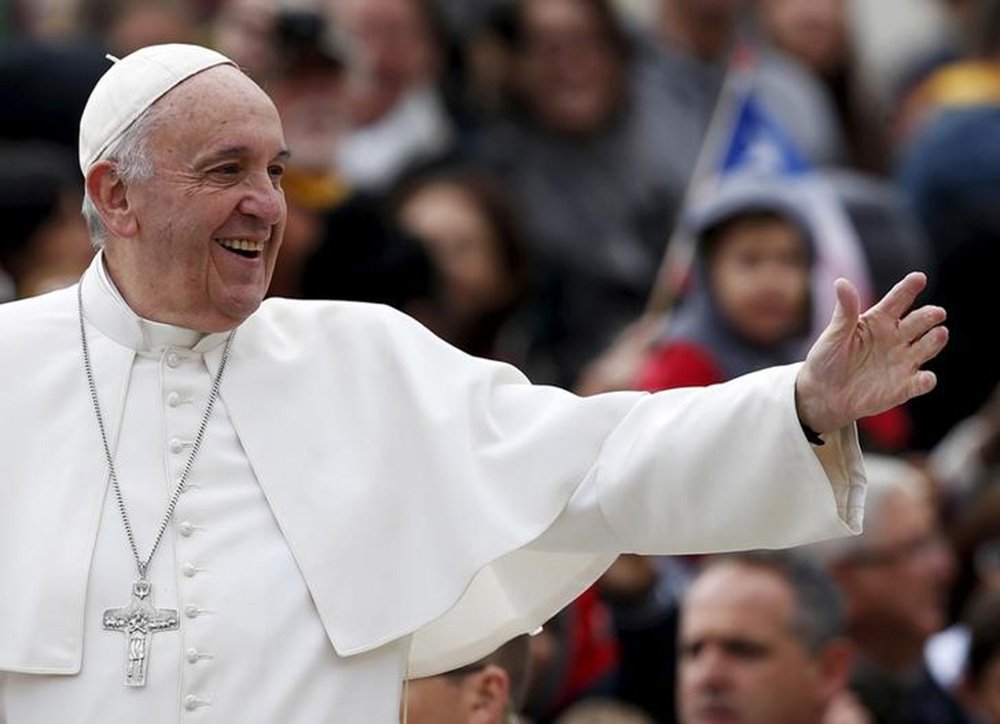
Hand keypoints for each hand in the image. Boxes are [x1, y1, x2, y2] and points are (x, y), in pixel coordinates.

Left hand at [796, 273, 947, 432]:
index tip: (918, 278)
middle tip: (936, 313)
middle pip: (919, 321)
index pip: (898, 300)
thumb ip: (845, 311)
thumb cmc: (827, 360)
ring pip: (928, 347)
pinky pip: (921, 382)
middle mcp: (896, 338)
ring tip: (940, 333)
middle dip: (930, 316)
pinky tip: (925, 378)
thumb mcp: (834, 335)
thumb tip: (841, 282)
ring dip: (935, 341)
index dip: (909, 288)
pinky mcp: (904, 386)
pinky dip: (926, 380)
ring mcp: (903, 361)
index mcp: (879, 321)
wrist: (822, 395)